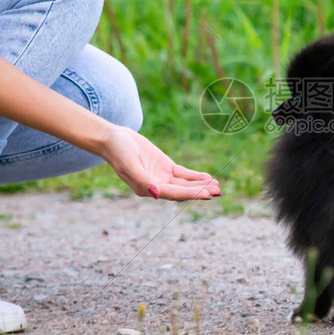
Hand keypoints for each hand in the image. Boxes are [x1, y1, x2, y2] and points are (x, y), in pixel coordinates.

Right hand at [101, 125, 220, 200]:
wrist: (113, 139)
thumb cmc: (119, 152)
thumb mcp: (129, 165)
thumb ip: (142, 180)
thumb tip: (155, 193)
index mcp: (148, 189)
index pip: (175, 194)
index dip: (193, 194)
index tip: (208, 195)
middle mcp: (156, 186)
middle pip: (183, 191)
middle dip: (201, 191)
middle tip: (219, 191)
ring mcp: (161, 177)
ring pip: (185, 183)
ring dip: (201, 185)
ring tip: (218, 186)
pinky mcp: (165, 167)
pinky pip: (183, 174)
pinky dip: (195, 176)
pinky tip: (207, 177)